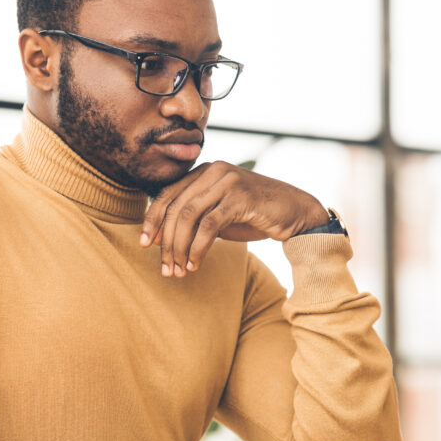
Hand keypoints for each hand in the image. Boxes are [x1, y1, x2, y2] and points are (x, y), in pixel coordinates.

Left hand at [139, 161, 328, 276]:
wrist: (296, 213)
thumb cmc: (256, 216)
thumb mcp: (220, 214)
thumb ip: (195, 219)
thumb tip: (161, 238)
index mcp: (205, 171)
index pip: (167, 194)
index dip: (151, 220)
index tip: (144, 244)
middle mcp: (214, 170)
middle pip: (175, 207)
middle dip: (166, 241)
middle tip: (165, 267)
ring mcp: (227, 181)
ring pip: (188, 216)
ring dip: (180, 248)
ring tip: (179, 270)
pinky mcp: (240, 197)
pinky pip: (209, 225)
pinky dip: (198, 248)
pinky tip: (196, 264)